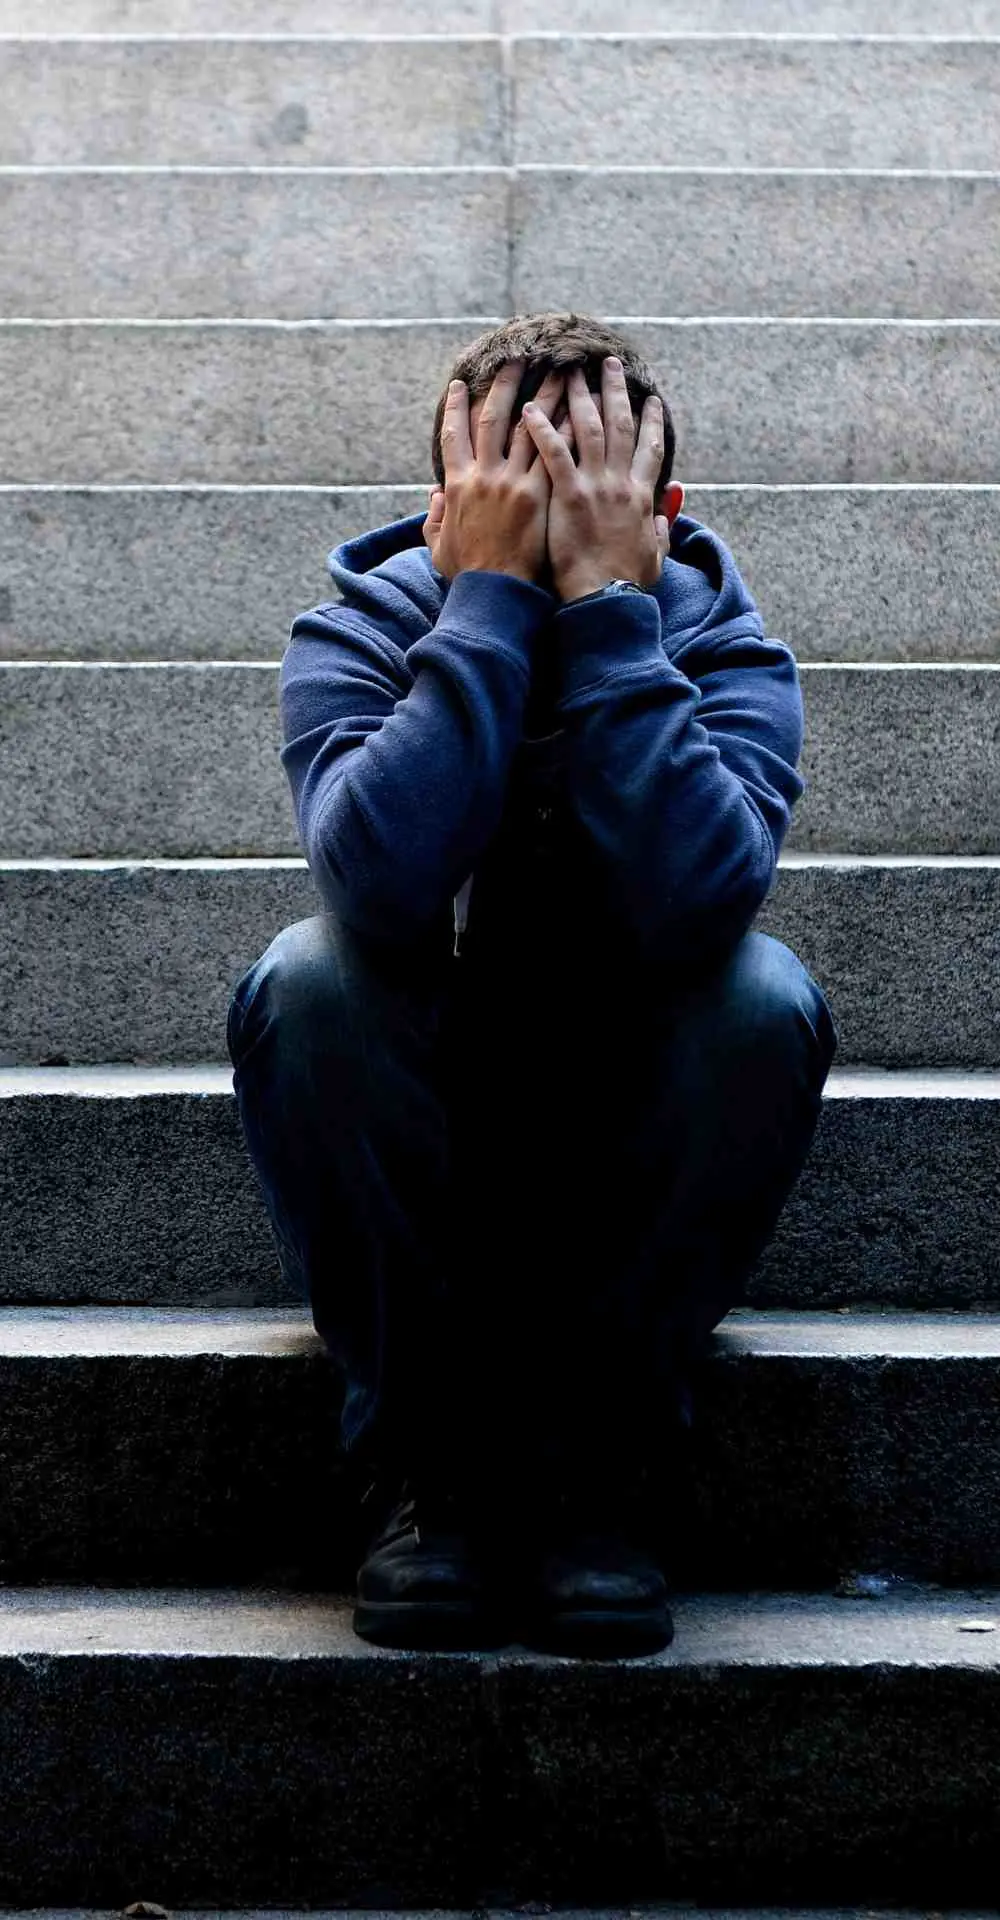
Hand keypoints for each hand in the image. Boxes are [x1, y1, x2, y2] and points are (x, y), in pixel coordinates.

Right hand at [423, 363, 571, 586]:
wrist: (494, 595)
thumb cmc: (467, 576)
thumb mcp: (438, 546)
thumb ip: (434, 519)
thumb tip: (432, 497)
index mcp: (456, 485)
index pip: (453, 434)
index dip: (454, 407)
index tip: (459, 384)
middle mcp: (484, 476)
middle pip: (494, 418)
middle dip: (505, 384)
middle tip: (518, 357)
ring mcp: (512, 483)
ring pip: (530, 427)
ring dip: (546, 396)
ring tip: (560, 372)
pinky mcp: (539, 495)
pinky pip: (556, 454)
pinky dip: (566, 429)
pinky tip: (580, 409)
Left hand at [520, 358, 670, 601]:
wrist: (605, 600)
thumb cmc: (626, 584)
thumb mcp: (655, 555)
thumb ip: (662, 527)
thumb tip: (668, 508)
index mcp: (642, 495)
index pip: (649, 446)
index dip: (650, 419)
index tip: (649, 397)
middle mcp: (620, 482)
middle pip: (619, 424)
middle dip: (614, 389)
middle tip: (607, 363)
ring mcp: (594, 486)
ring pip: (587, 428)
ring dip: (578, 395)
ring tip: (568, 370)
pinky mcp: (567, 496)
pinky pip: (553, 453)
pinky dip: (541, 428)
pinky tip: (528, 409)